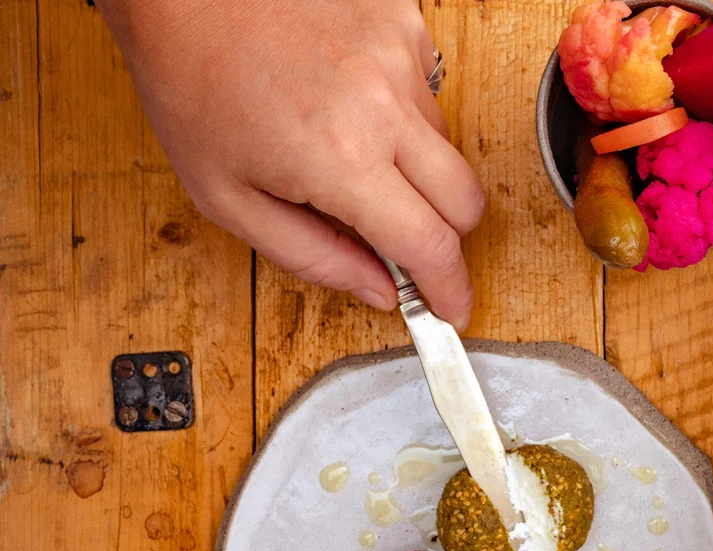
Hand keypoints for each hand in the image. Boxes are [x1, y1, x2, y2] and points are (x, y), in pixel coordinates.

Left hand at [100, 0, 483, 330]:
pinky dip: (400, 107)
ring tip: (347, 144)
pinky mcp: (403, 22)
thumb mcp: (228, 198)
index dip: (448, 288)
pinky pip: (429, 88)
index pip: (431, 245)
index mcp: (340, 159)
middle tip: (405, 239)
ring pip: (446, 145)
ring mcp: (400, 58)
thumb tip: (378, 290)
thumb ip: (312, 255)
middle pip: (466, 201)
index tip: (452, 306)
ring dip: (413, 164)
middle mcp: (383, 106)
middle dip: (444, 234)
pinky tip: (350, 95)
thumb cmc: (192, 82)